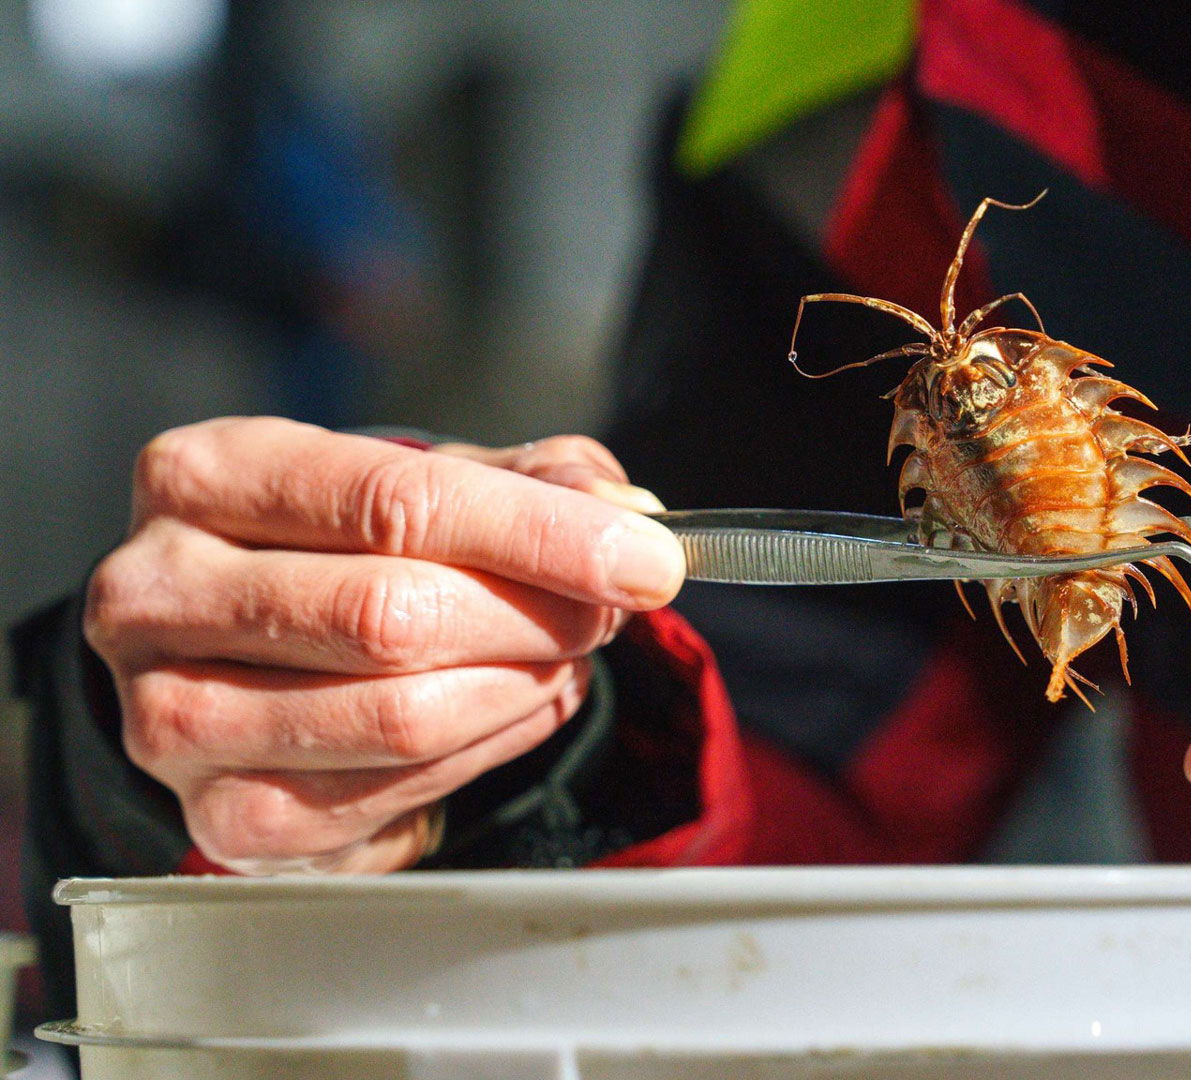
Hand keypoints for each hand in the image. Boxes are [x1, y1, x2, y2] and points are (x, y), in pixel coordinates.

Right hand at [84, 417, 684, 874]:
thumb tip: (620, 511)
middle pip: (394, 612)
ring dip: (522, 688)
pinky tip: (514, 709)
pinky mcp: (222, 817)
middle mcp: (160, 593)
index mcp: (205, 477)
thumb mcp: (421, 484)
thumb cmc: (335, 552)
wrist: (235, 660)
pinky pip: (394, 794)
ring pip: (400, 714)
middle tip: (608, 611)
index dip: (539, 533)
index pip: (393, 501)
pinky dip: (489, 750)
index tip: (643, 557)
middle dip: (538, 614)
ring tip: (562, 657)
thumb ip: (527, 481)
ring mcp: (173, 714)